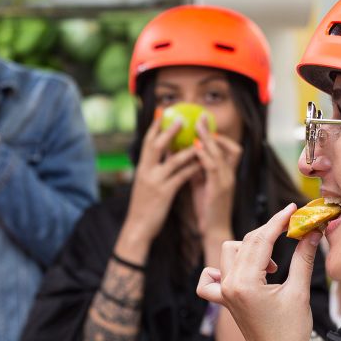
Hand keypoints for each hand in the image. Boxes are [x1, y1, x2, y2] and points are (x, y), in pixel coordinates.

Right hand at [118, 114, 201, 256]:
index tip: (161, 112)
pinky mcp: (165, 193)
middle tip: (181, 118)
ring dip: (187, 148)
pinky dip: (192, 168)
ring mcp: (155, 181)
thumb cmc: (143, 206)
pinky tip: (202, 162)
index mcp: (141, 168)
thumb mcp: (144, 184)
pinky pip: (181, 176)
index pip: (147, 142)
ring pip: (173, 160)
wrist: (137, 227)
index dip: (154, 127)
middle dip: (169, 130)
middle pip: (157, 145)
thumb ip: (152, 169)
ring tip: (199, 139)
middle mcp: (146, 171)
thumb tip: (161, 155)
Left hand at [190, 116, 240, 257]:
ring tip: (196, 127)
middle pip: (226, 146)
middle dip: (212, 131)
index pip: (231, 149)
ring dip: (208, 139)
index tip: (205, 124)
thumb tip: (189, 155)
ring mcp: (226, 181)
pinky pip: (213, 168)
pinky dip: (205, 156)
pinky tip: (195, 149)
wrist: (213, 231)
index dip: (219, 136)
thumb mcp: (203, 184)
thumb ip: (198, 169)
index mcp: (227, 174)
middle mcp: (229, 175)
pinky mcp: (219, 189)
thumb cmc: (207, 208)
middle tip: (201, 117)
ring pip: (219, 154)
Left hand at [197, 204, 319, 340]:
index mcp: (246, 283)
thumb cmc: (289, 335)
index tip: (292, 209)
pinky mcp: (222, 298)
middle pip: (246, 241)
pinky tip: (242, 272)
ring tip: (271, 266)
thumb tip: (311, 234)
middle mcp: (229, 285)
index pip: (261, 240)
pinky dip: (222, 269)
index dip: (278, 221)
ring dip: (250, 249)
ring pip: (229, 252)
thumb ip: (304, 259)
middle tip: (292, 231)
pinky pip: (210, 276)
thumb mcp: (299, 293)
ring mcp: (223, 292)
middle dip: (269, 232)